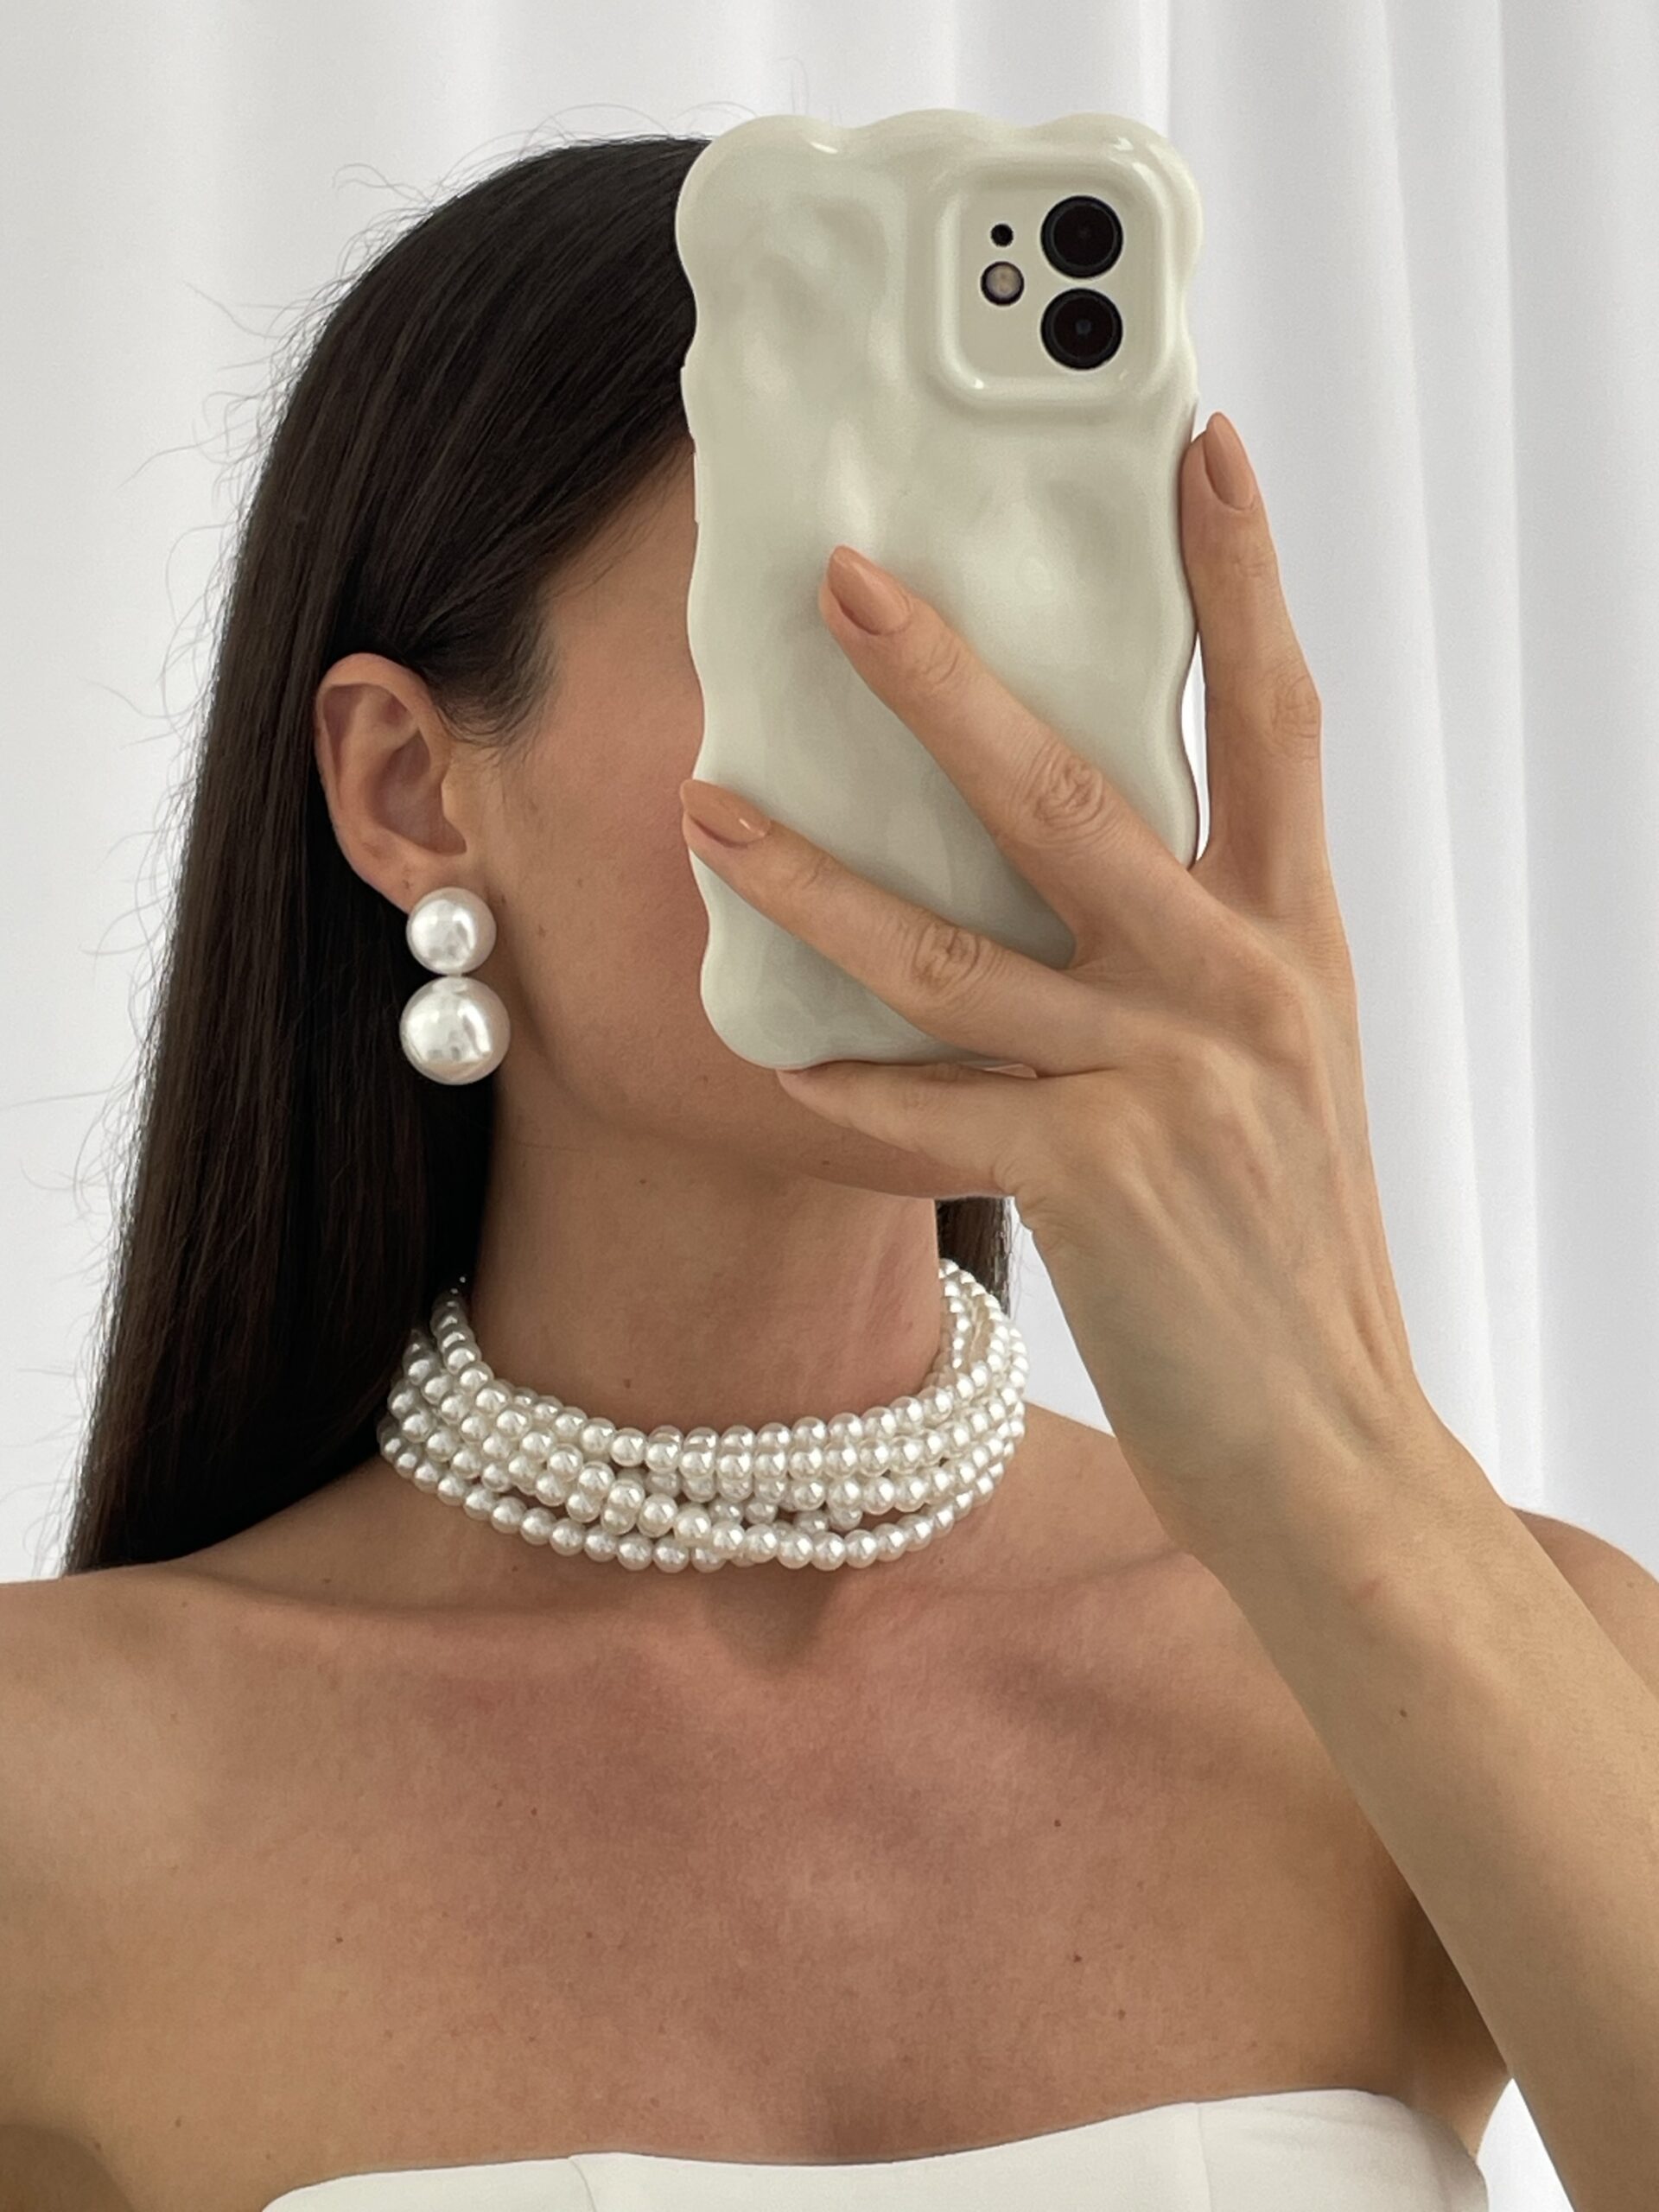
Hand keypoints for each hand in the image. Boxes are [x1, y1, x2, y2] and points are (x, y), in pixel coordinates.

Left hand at [677, 413, 1438, 1560]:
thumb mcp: (1280, 1058)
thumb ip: (1197, 941)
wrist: (1330, 1437)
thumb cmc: (1284, 1241)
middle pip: (1077, 792)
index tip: (1195, 438)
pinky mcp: (1104, 1185)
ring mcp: (1172, 1081)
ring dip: (816, 876)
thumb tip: (1086, 835)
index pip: (1273, 717)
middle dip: (949, 680)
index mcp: (1290, 934)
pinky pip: (939, 1112)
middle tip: (843, 577)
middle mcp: (1240, 982)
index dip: (1240, 575)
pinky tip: (774, 1063)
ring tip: (705, 807)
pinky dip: (852, 1088)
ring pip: (959, 947)